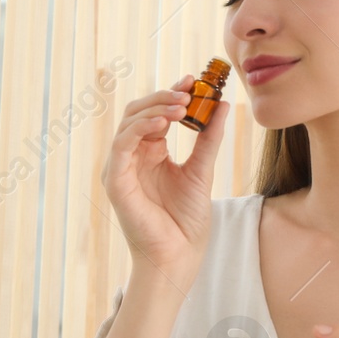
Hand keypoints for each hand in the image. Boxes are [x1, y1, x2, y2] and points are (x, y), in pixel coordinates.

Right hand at [99, 74, 229, 279]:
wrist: (178, 256)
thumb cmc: (186, 221)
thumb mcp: (202, 170)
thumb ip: (209, 138)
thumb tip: (222, 104)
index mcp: (150, 153)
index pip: (155, 113)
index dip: (172, 93)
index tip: (194, 80)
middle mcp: (132, 157)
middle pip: (138, 111)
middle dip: (163, 96)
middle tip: (189, 89)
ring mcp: (121, 168)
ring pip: (128, 122)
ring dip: (155, 108)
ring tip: (182, 105)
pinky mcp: (116, 180)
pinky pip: (121, 144)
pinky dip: (141, 127)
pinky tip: (164, 122)